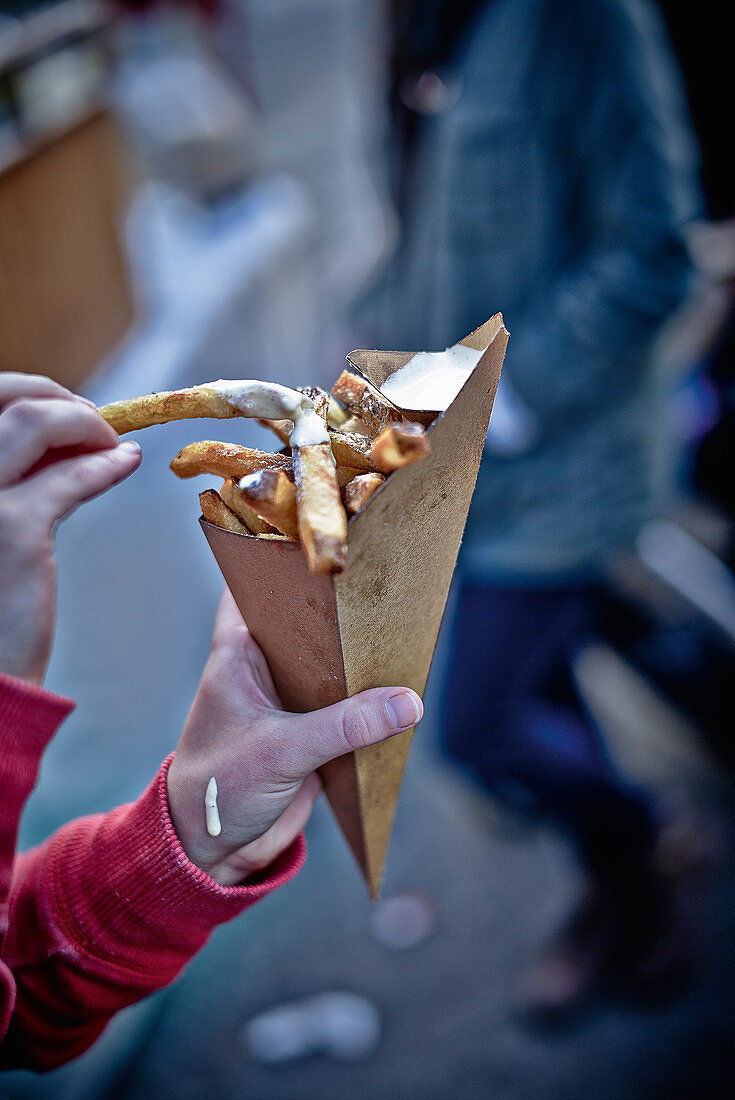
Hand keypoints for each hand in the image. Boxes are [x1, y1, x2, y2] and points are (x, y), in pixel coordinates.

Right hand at [0, 374, 141, 684]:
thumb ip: (6, 478)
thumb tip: (57, 438)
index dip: (24, 393)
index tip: (62, 408)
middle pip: (2, 394)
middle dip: (55, 398)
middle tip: (92, 420)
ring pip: (36, 421)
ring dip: (83, 423)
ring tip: (111, 441)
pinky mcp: (12, 529)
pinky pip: (70, 478)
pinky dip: (105, 465)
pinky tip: (125, 463)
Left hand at [167, 590, 423, 884]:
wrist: (210, 852)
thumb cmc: (219, 789)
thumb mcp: (283, 751)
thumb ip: (345, 726)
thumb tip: (407, 702)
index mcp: (237, 655)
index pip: (253, 589)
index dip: (281, 561)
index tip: (321, 538)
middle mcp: (261, 669)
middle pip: (304, 623)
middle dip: (339, 609)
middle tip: (383, 584)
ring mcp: (286, 700)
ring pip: (328, 665)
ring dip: (357, 658)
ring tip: (402, 630)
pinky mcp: (307, 732)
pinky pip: (343, 705)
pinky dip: (366, 700)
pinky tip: (398, 688)